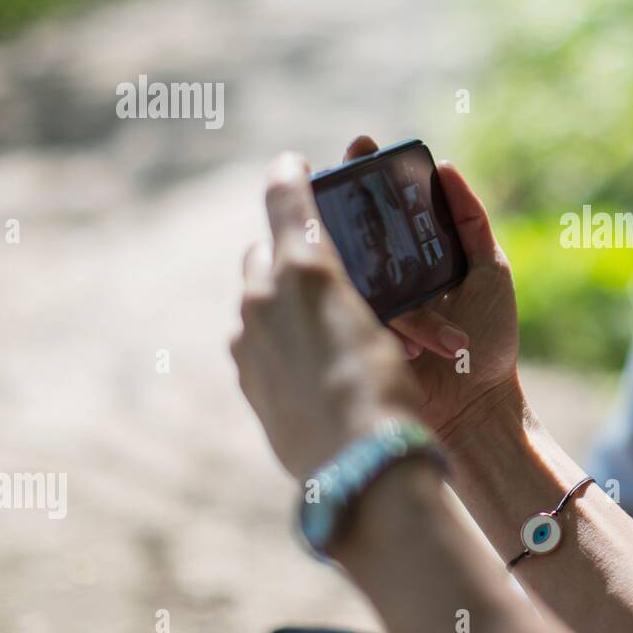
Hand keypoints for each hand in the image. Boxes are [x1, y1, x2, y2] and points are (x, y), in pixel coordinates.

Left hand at [231, 153, 422, 480]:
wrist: (361, 469)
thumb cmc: (385, 389)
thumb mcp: (379, 320)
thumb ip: (332, 281)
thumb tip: (298, 257)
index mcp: (300, 270)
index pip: (285, 197)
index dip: (292, 173)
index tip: (296, 163)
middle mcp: (261, 300)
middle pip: (263, 254)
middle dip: (285, 247)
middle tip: (322, 254)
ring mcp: (248, 346)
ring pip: (259, 302)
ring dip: (282, 298)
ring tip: (324, 317)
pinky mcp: (249, 384)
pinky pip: (258, 344)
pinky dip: (279, 338)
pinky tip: (311, 358)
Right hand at [340, 136, 521, 452]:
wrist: (479, 404)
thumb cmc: (489, 339)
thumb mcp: (490, 271)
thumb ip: (470, 222)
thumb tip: (445, 167)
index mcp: (408, 256)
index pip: (379, 206)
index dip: (365, 172)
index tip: (363, 145)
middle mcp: (377, 276)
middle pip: (345, 227)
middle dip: (337, 195)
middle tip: (339, 169)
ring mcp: (359, 306)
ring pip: (340, 266)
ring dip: (359, 258)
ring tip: (381, 259)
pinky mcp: (348, 337)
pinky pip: (346, 312)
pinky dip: (380, 317)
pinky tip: (407, 334)